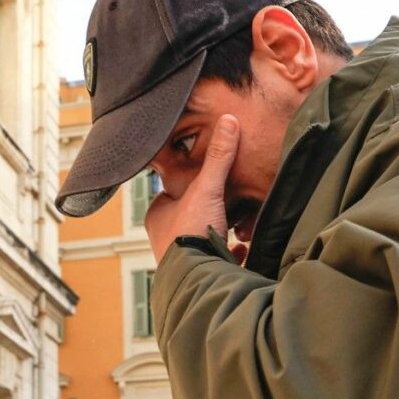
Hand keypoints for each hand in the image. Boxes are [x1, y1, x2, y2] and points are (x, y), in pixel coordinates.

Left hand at [145, 114, 239, 263]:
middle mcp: (163, 239)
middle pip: (188, 216)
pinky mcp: (198, 273)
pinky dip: (229, 254)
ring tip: (236, 225)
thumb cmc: (191, 232)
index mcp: (157, 216)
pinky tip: (242, 248)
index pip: (171, 193)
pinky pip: (216, 259)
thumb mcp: (207, 188)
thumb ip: (219, 157)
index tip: (206, 179)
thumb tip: (228, 121)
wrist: (197, 277)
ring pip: (200, 239)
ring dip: (218, 232)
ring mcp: (180, 259)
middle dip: (207, 210)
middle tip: (226, 201)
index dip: (189, 185)